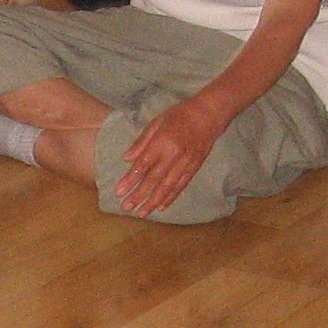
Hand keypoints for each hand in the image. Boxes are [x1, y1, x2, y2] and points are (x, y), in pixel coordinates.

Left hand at [115, 93, 229, 216]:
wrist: (208, 115)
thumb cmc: (179, 115)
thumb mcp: (157, 122)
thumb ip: (141, 142)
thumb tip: (126, 158)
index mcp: (162, 142)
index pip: (143, 165)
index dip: (130, 179)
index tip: (118, 191)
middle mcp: (174, 155)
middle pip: (154, 179)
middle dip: (139, 195)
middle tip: (126, 207)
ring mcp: (186, 163)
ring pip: (168, 186)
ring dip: (153, 201)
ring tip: (142, 213)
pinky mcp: (195, 168)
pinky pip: (181, 186)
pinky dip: (171, 197)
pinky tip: (161, 206)